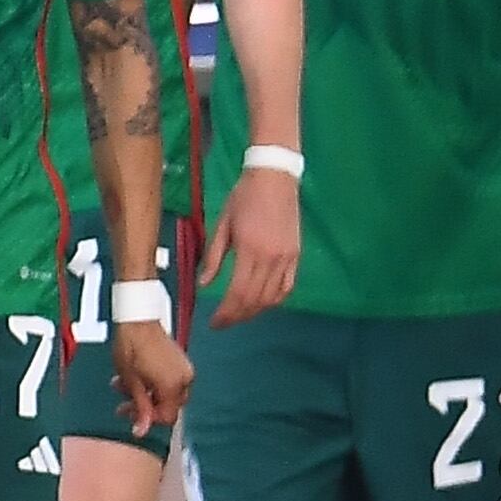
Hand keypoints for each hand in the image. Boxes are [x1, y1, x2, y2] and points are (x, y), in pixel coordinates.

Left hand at [112, 320, 193, 433]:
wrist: (137, 319)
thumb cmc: (131, 346)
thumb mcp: (132, 381)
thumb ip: (140, 407)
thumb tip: (141, 432)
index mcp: (174, 385)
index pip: (168, 416)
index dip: (149, 420)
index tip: (131, 417)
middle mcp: (185, 379)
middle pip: (167, 406)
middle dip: (144, 406)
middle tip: (123, 404)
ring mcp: (184, 368)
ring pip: (165, 393)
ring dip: (144, 393)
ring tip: (122, 385)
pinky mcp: (180, 361)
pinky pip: (168, 380)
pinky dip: (152, 383)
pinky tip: (134, 377)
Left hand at [203, 167, 299, 326]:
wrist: (274, 177)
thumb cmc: (243, 197)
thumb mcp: (222, 224)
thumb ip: (213, 257)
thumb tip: (204, 284)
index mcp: (250, 250)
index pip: (238, 293)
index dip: (226, 313)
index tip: (215, 322)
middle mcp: (272, 258)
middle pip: (255, 300)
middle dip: (237, 316)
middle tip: (223, 323)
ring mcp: (287, 258)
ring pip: (272, 298)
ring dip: (255, 311)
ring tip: (239, 314)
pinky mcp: (296, 255)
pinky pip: (287, 287)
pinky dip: (274, 300)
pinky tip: (261, 303)